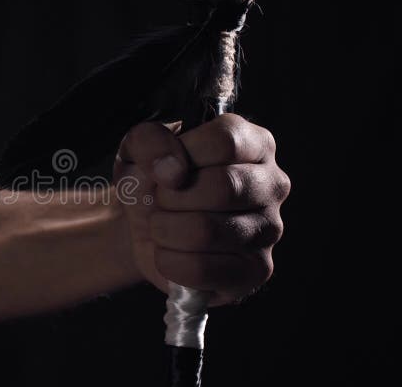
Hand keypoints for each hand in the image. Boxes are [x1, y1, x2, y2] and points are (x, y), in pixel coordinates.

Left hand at [113, 114, 289, 304]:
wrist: (142, 225)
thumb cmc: (152, 178)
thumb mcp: (139, 146)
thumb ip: (149, 140)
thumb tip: (172, 171)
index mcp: (254, 143)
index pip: (226, 141)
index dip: (184, 155)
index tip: (166, 168)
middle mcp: (272, 184)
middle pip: (223, 187)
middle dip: (171, 197)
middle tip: (160, 201)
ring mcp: (269, 231)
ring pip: (207, 231)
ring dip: (165, 230)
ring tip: (163, 226)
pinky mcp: (255, 271)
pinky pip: (203, 270)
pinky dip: (169, 262)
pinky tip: (169, 253)